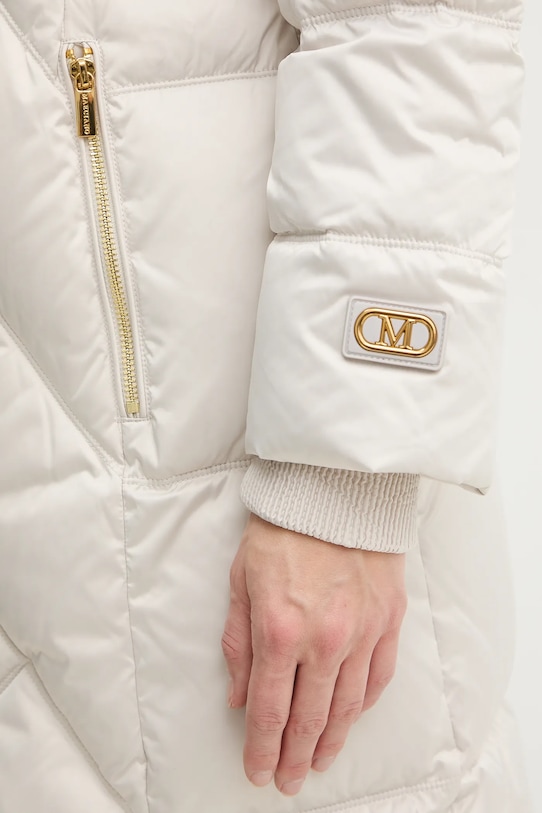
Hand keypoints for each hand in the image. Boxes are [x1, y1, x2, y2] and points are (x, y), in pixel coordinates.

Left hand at [221, 513, 406, 795]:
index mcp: (280, 629)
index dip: (262, 749)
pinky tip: (355, 714)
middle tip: (290, 780)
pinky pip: (380, 675)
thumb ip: (238, 643)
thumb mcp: (241, 581)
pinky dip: (366, 702)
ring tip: (320, 759)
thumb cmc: (282, 529)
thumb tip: (239, 696)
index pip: (270, 710)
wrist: (333, 490)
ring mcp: (362, 631)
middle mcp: (324, 639)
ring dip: (333, 739)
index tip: (259, 771)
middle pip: (310, 718)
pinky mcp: (388, 619)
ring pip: (349, 705)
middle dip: (296, 756)